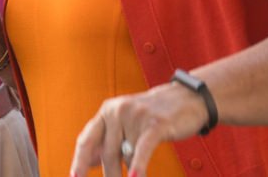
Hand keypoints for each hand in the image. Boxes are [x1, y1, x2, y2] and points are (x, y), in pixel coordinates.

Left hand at [70, 81, 208, 176]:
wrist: (188, 98)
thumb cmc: (155, 114)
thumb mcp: (126, 122)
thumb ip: (107, 139)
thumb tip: (87, 161)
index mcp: (107, 110)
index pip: (86, 140)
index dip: (79, 162)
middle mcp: (118, 110)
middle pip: (107, 153)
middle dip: (111, 175)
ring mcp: (136, 116)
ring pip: (127, 156)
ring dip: (133, 169)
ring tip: (137, 174)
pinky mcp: (155, 124)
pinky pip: (142, 150)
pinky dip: (138, 166)